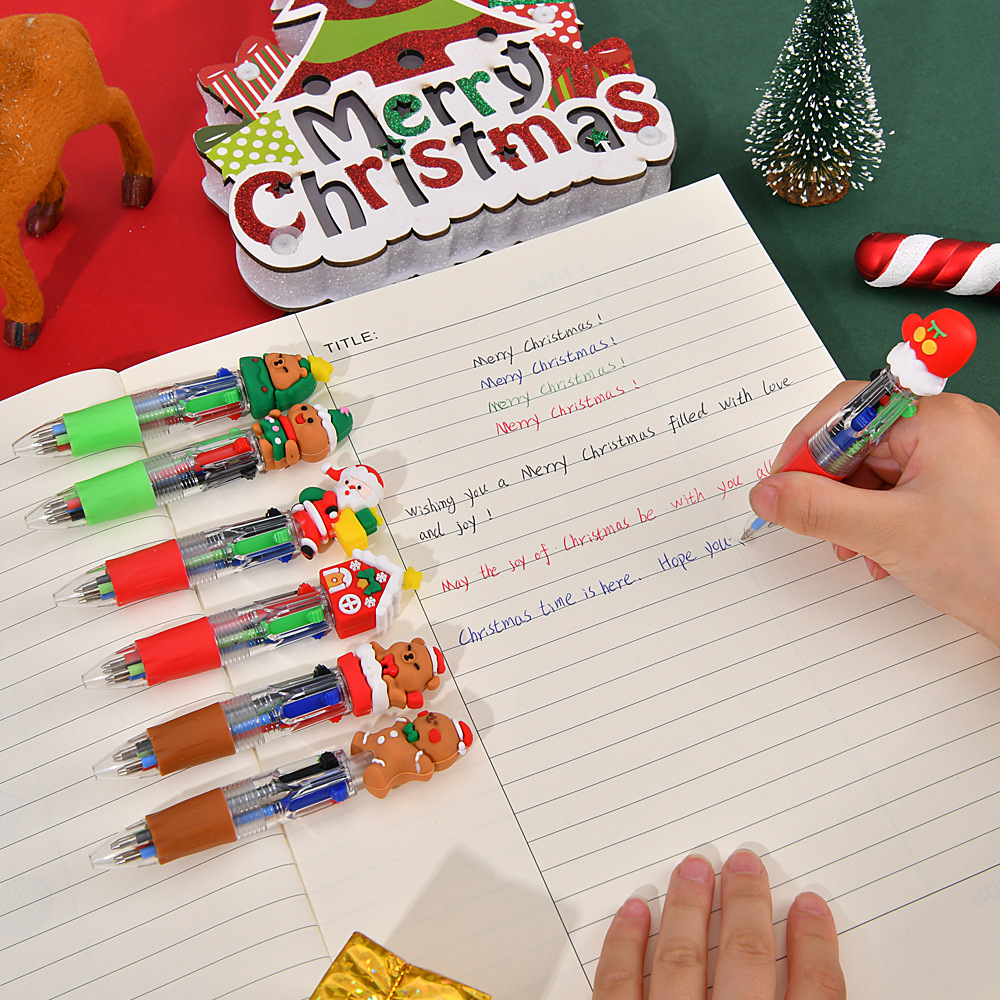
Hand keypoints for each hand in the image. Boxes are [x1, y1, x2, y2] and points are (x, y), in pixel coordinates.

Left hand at [592, 850, 844, 999]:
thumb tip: (813, 973)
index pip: (815, 995)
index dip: (816, 947)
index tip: (810, 907)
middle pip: (746, 960)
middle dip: (747, 905)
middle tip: (746, 863)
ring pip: (681, 960)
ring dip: (689, 908)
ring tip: (694, 868)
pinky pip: (618, 986)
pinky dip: (625, 945)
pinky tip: (635, 911)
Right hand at [749, 386, 999, 645]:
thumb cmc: (989, 562)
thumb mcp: (885, 533)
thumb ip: (816, 509)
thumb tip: (767, 494)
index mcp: (937, 419)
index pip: (847, 411)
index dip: (805, 447)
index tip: (781, 484)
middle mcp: (950, 426)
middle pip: (859, 443)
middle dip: (832, 489)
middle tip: (815, 524)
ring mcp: (958, 454)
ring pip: (876, 471)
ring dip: (853, 510)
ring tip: (855, 548)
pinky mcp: (960, 482)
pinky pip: (900, 487)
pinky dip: (879, 518)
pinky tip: (879, 551)